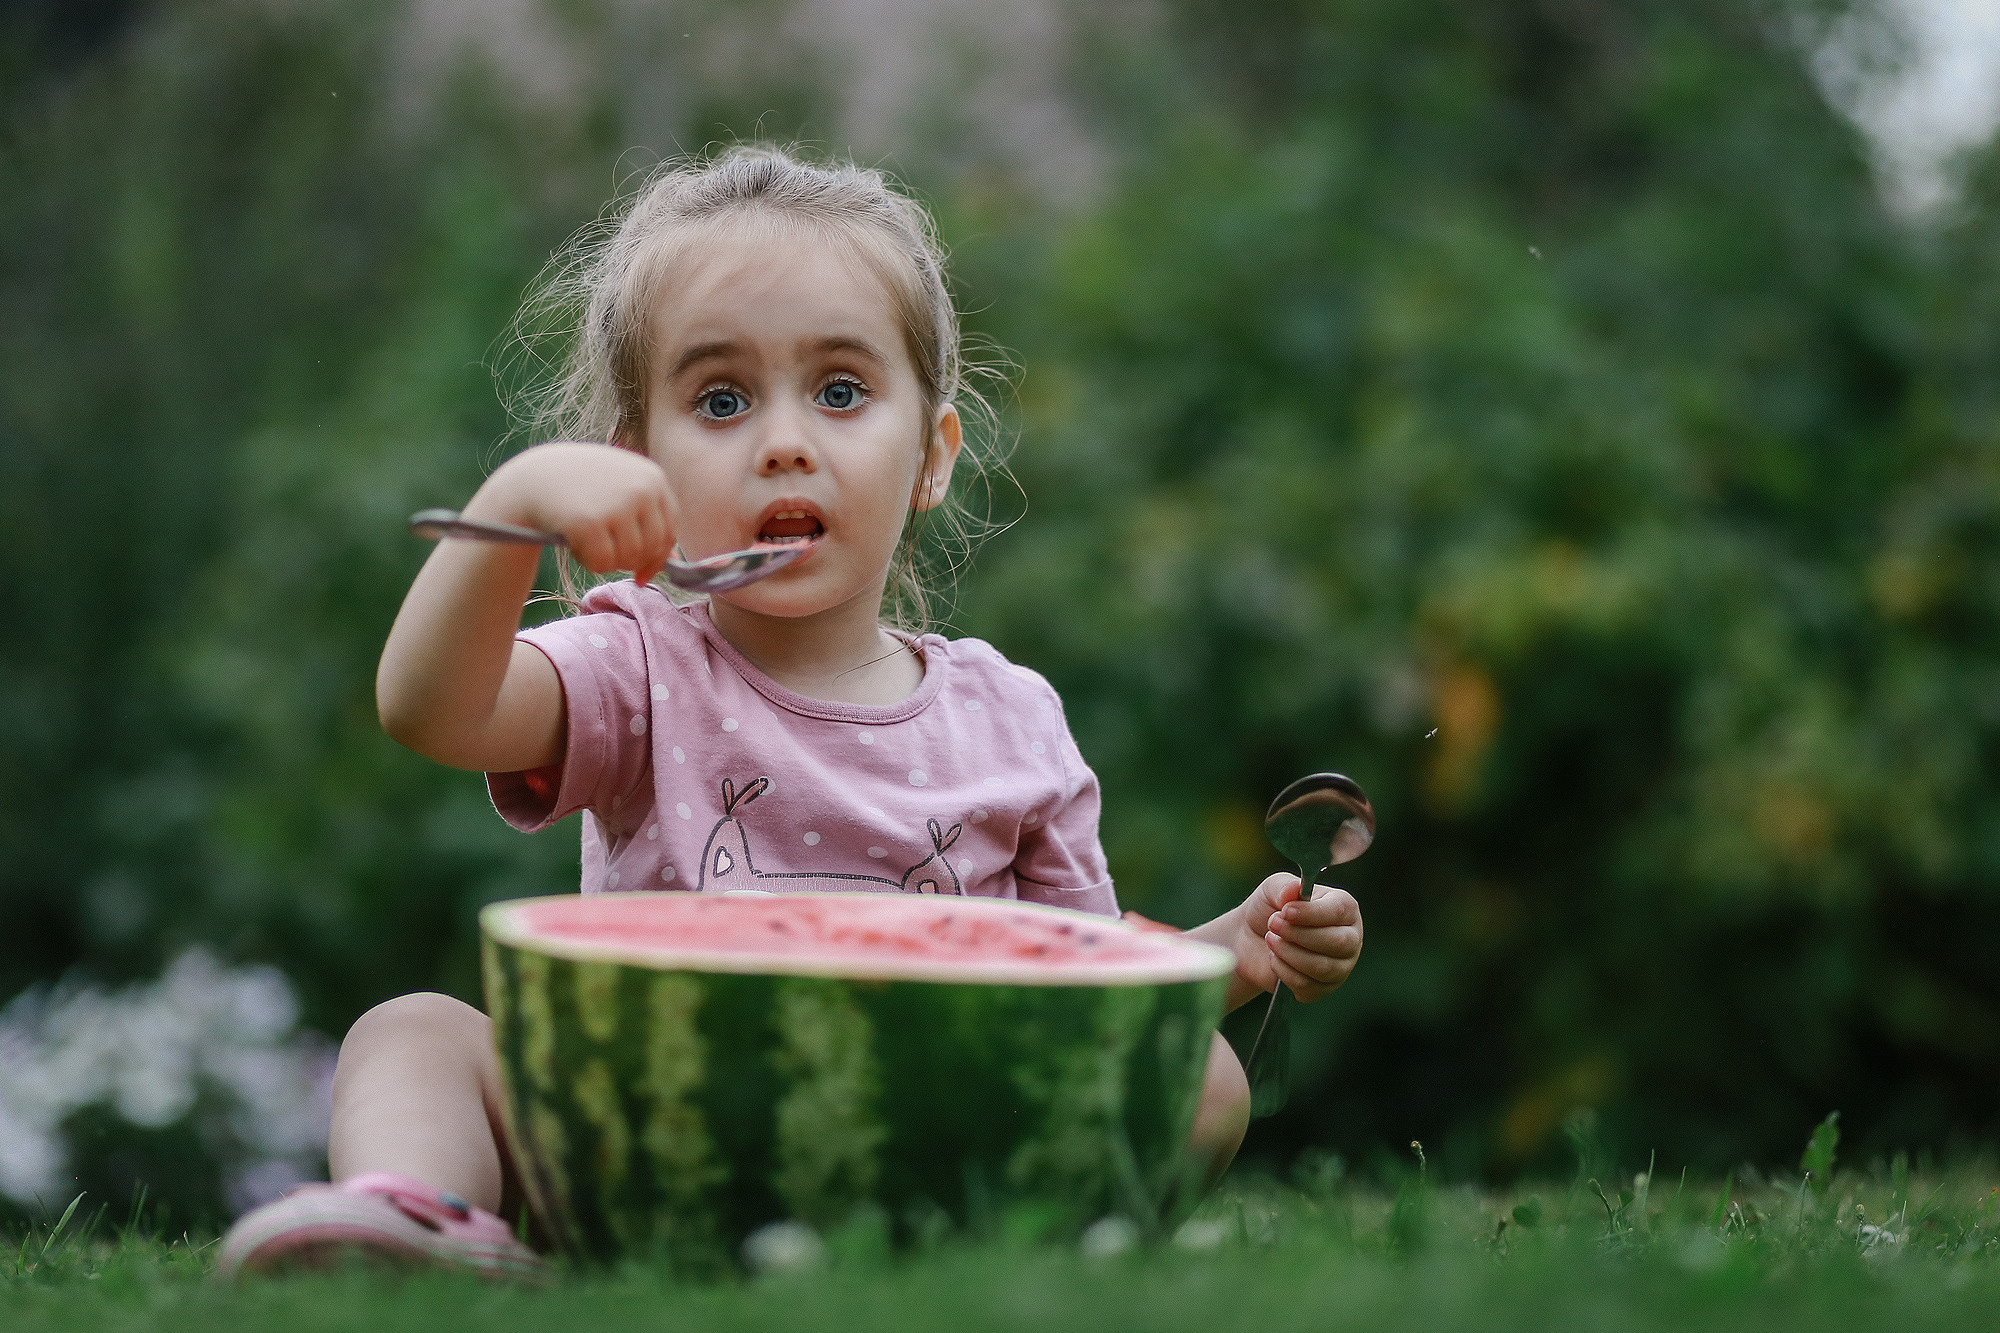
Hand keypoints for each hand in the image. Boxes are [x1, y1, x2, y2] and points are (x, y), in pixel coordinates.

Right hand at [468, 442, 676, 585]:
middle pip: (652, 548)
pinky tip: (576, 545)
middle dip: (631, 561)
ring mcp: (617, 505)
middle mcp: (641, 489)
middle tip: (607, 555)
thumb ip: (648, 519)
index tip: (640, 570)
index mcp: (653, 478)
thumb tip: (671, 563)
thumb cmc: (580, 486)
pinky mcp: (590, 522)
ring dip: (608, 561)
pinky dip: (590, 563)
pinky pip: (603, 563)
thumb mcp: (620, 490)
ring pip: (629, 558)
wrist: (534, 477)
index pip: (669, 531)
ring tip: (589, 543)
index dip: (657, 556)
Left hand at [1229, 872, 1362, 1003]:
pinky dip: (1284, 972)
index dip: (1312, 913)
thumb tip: (1294, 891)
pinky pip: (1308, 986)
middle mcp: (1349, 937)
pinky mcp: (1323, 988)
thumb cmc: (1268, 909)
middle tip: (1273, 924)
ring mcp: (1339, 966)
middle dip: (1299, 935)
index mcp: (1344, 908)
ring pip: (1322, 967)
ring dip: (1289, 953)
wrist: (1248, 939)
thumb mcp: (1273, 889)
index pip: (1340, 911)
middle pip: (1338, 943)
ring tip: (1271, 940)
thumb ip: (1284, 886)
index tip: (1286, 911)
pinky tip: (1274, 959)